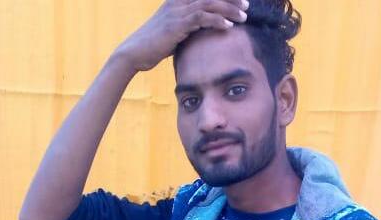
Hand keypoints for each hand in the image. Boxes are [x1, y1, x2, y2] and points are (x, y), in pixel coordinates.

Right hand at [114, 0, 248, 71]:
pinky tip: (229, 26)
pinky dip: (217, 20)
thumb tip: (199, 34)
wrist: (133, 53)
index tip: (238, 0)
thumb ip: (186, 29)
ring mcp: (177, 12)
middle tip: (247, 5)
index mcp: (177, 2)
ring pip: (209, 4)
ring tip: (244, 16)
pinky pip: (201, 18)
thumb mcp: (172, 34)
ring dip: (229, 9)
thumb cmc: (151, 47)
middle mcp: (178, 2)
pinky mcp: (177, 25)